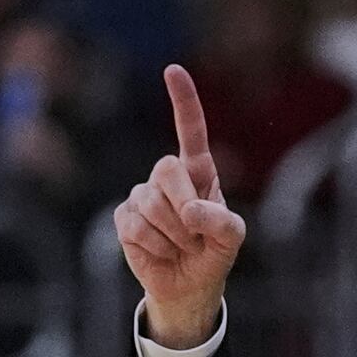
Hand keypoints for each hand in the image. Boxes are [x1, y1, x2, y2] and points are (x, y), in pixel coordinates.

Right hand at [114, 65, 245, 347]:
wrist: (189, 286)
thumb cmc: (213, 254)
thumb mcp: (232, 239)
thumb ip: (221, 222)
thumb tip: (191, 210)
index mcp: (198, 173)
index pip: (190, 131)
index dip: (183, 101)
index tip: (172, 70)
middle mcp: (167, 178)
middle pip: (166, 171)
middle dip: (184, 207)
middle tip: (195, 235)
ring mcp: (142, 196)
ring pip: (151, 204)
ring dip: (173, 235)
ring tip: (181, 247)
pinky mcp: (124, 218)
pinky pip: (136, 226)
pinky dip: (155, 246)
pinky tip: (161, 252)